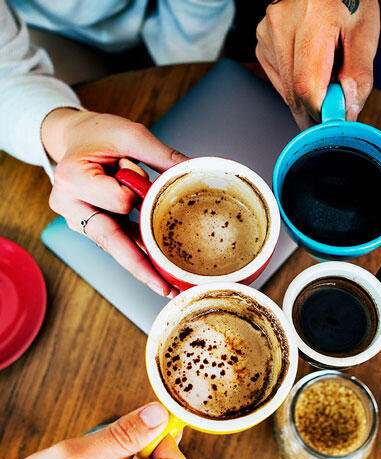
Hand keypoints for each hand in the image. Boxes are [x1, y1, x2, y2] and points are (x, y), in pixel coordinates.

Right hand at [41, 108, 188, 296]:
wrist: (73, 138)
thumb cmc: (97, 134)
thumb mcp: (129, 134)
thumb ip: (160, 155)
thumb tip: (195, 171)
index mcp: (73, 179)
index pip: (119, 202)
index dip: (138, 195)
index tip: (139, 179)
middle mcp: (71, 205)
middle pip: (111, 242)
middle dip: (140, 267)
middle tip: (165, 287)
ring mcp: (79, 219)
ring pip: (116, 248)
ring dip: (143, 267)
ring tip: (168, 287)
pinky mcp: (92, 226)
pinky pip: (118, 243)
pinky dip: (139, 254)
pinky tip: (159, 271)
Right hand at [256, 0, 379, 127]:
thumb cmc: (349, 1)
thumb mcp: (365, 32)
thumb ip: (359, 75)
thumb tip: (346, 112)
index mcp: (312, 17)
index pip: (306, 86)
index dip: (322, 112)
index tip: (336, 122)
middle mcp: (281, 23)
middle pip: (293, 93)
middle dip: (316, 111)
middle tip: (336, 108)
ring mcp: (267, 33)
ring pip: (285, 92)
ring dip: (307, 99)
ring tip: (325, 74)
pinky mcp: (262, 43)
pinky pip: (279, 83)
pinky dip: (296, 87)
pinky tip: (310, 68)